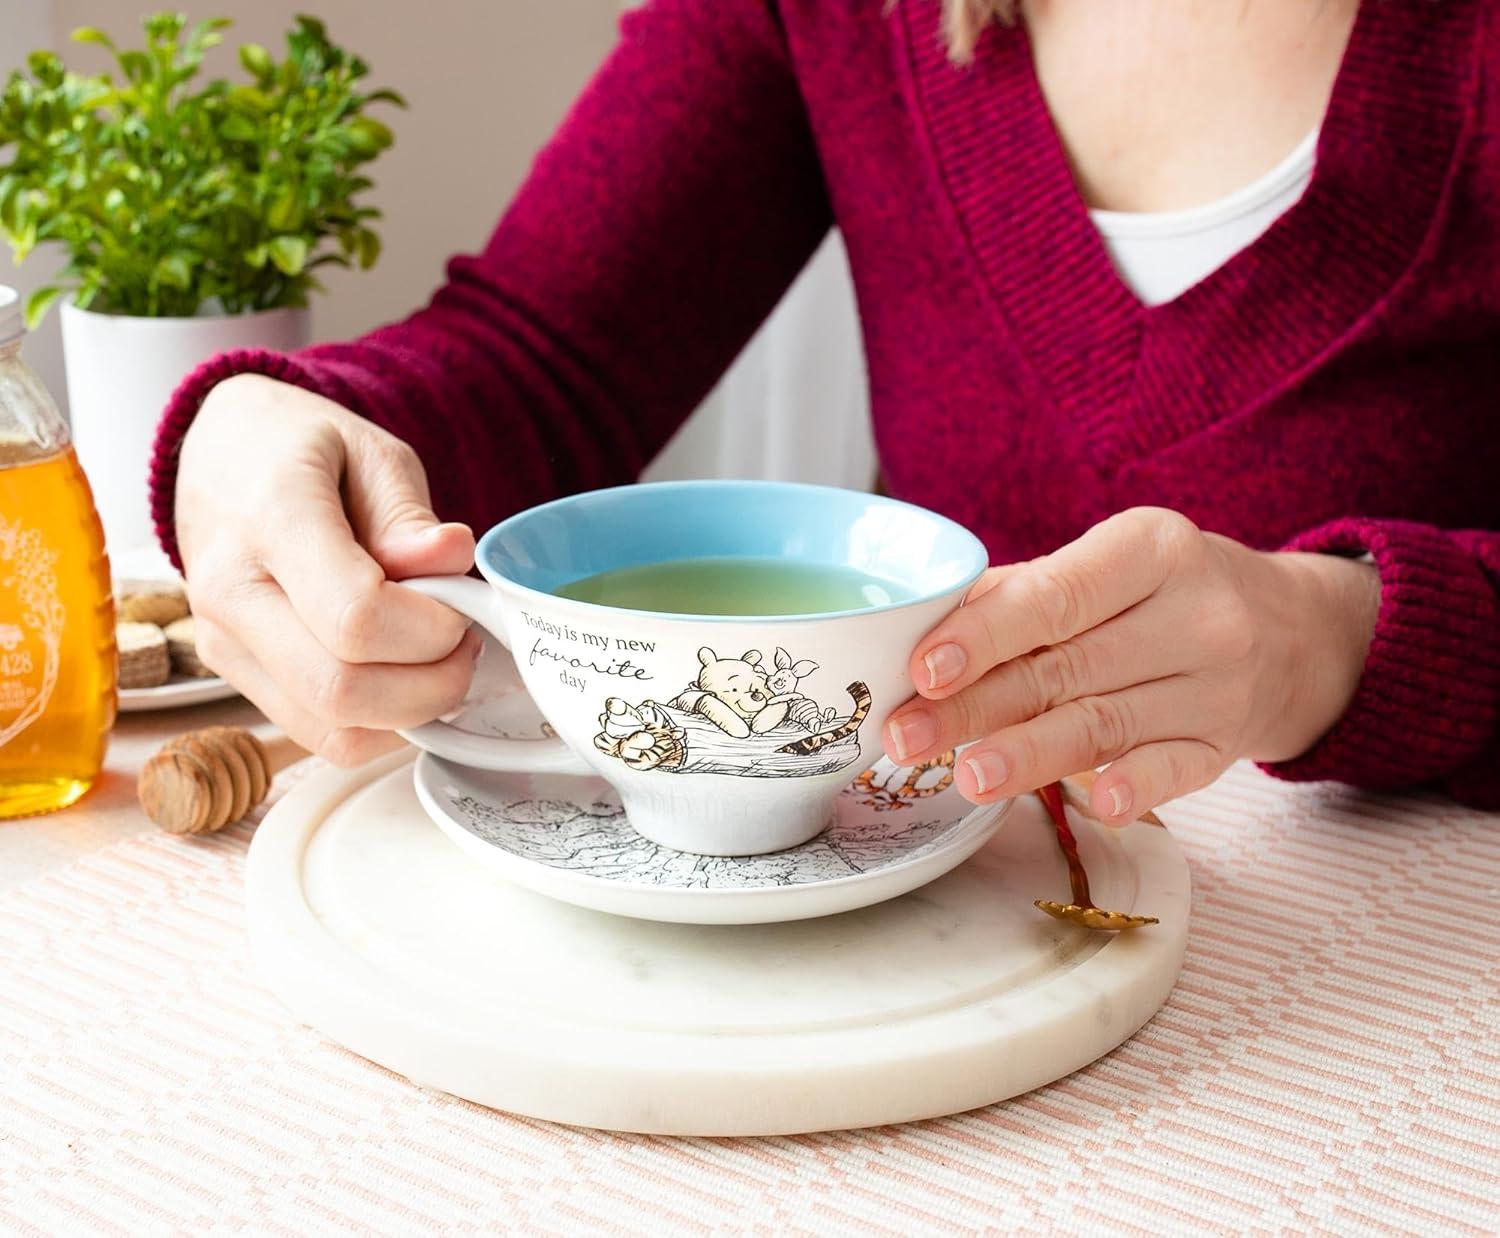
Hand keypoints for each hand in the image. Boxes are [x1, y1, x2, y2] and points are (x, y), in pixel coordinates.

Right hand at [175, 373, 479, 764]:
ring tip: (436, 656)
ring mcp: (224, 645)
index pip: (357, 618)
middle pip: (342, 691)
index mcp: (269, 521)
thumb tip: (452, 562)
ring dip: (410, 712)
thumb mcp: (370, 452)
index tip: (462, 605)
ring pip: (332, 731)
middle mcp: (232, 595)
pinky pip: (320, 736)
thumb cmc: (299, 447)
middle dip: (432, 683)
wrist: (219, 453)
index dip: (432, 629)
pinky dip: (380, 723)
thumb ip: (410, 517)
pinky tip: (402, 675)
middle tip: (465, 641)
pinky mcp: (234, 675)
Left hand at [882, 507, 1379, 822]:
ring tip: (963, 777)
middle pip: (1066, 668)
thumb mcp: (1109, 564)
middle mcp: (1194, 613)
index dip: (986, 635)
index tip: (923, 668)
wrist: (1292, 632)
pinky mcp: (1225, 745)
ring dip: (1027, 755)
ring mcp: (1216, 685)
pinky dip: (1132, 787)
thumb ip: (1023, 592)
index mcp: (1152, 548)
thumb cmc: (1166, 592)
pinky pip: (1175, 770)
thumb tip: (923, 627)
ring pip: (1105, 724)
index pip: (1058, 595)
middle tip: (904, 736)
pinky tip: (1091, 805)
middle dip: (974, 707)